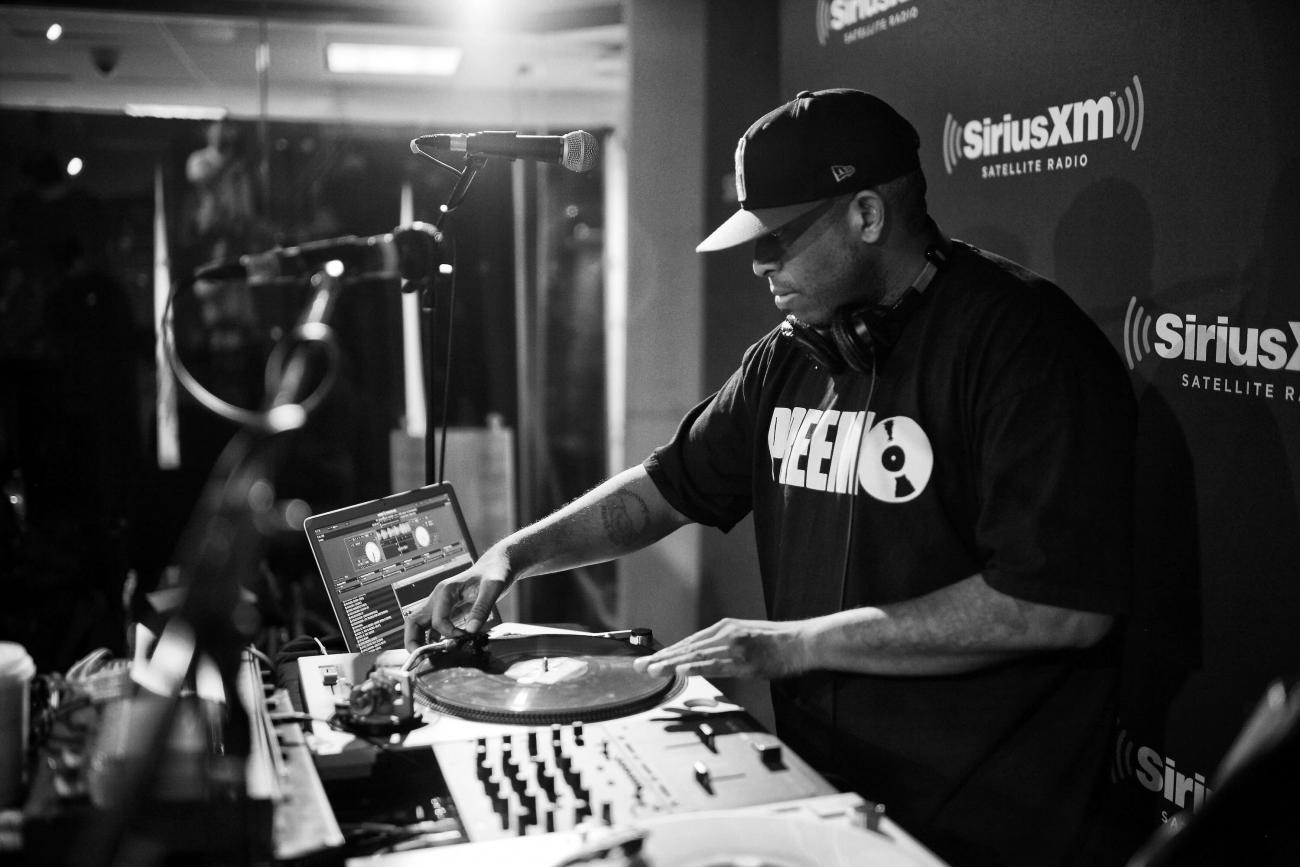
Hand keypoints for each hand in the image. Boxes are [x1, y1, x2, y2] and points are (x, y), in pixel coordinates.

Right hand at [402, 550, 509, 650]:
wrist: (497, 565)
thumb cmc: (494, 572)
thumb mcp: (493, 588)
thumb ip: (481, 608)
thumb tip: (471, 630)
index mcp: (446, 591)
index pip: (437, 620)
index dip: (449, 634)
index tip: (466, 638)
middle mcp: (438, 597)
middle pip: (414, 621)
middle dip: (413, 641)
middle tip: (419, 660)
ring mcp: (440, 604)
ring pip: (419, 624)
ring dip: (420, 641)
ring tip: (428, 659)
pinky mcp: (447, 609)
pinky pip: (431, 626)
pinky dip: (432, 638)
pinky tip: (441, 649)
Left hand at [630, 618, 811, 679]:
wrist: (802, 641)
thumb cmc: (778, 643)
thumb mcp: (747, 637)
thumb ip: (725, 645)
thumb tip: (707, 658)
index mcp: (726, 628)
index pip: (690, 642)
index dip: (669, 652)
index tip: (651, 660)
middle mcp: (726, 633)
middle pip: (687, 647)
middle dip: (662, 658)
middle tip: (639, 666)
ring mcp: (734, 645)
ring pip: (696, 655)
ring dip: (672, 664)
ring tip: (652, 670)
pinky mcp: (744, 659)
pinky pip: (716, 665)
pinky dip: (696, 668)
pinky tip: (681, 671)